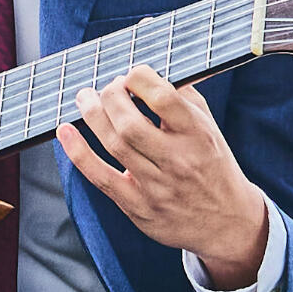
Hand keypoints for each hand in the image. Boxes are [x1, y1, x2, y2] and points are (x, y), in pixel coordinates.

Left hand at [57, 65, 270, 287]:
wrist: (227, 222)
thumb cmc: (212, 165)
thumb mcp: (209, 129)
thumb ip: (183, 98)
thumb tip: (150, 69)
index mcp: (198, 136)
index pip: (164, 99)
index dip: (139, 78)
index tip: (131, 74)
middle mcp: (178, 161)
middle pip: (130, 123)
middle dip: (110, 96)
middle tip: (106, 87)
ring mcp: (156, 186)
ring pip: (114, 145)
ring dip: (92, 115)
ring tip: (85, 98)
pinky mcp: (138, 207)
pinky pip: (101, 177)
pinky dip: (78, 152)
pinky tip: (64, 131)